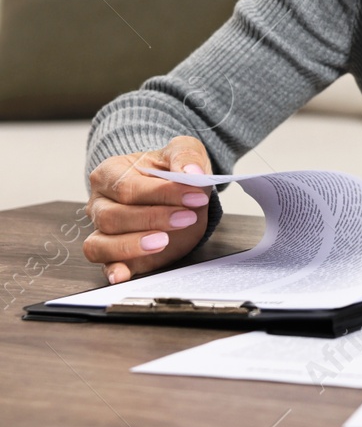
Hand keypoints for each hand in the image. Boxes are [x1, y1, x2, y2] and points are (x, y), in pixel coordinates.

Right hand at [83, 135, 213, 283]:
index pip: (128, 187)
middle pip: (113, 216)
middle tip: (187, 217)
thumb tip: (192, 173)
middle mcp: (99, 203)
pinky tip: (122, 274)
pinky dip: (112, 270)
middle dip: (153, 219)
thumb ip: (186, 157)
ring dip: (133, 245)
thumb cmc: (173, 168)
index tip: (195, 195)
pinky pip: (103, 264)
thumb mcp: (184, 151)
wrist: (179, 187)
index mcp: (111, 173)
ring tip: (163, 241)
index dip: (162, 193)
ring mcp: (103, 230)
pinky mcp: (114, 253)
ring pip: (101, 243)